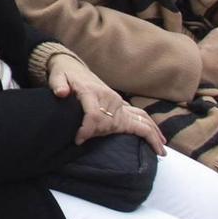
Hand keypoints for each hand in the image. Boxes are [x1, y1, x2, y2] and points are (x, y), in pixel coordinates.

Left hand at [48, 55, 164, 151]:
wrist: (73, 67)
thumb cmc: (64, 74)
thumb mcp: (57, 76)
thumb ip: (58, 84)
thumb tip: (61, 93)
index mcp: (92, 92)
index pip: (95, 115)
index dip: (88, 130)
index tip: (78, 140)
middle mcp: (109, 97)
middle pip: (114, 122)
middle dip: (106, 136)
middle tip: (93, 143)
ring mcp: (118, 102)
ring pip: (137, 118)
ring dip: (149, 134)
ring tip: (160, 151)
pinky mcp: (121, 105)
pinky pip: (140, 116)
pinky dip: (151, 128)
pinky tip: (160, 140)